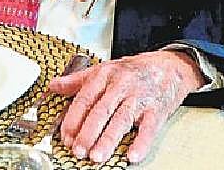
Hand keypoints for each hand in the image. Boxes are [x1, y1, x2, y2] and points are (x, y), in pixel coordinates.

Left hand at [52, 50, 201, 162]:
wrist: (170, 66)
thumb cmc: (134, 70)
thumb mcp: (105, 69)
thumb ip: (78, 80)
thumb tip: (54, 86)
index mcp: (105, 75)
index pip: (85, 98)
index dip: (74, 118)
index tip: (66, 136)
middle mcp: (122, 85)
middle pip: (101, 110)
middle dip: (87, 132)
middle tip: (77, 150)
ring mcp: (140, 97)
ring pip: (121, 119)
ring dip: (108, 139)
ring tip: (96, 156)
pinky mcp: (157, 109)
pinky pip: (149, 128)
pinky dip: (141, 143)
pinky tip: (133, 155)